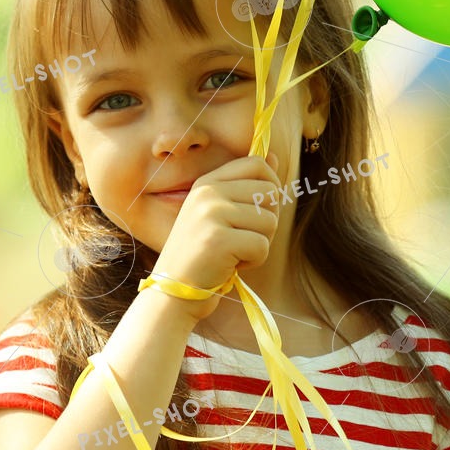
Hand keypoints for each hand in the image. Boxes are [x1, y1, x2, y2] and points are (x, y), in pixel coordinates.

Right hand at [149, 152, 282, 322]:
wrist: (174, 291)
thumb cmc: (203, 254)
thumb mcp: (219, 214)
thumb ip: (246, 186)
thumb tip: (275, 158)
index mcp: (208, 183)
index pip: (257, 164)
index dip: (271, 185)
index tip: (260, 209)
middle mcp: (207, 193)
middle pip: (270, 193)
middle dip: (266, 221)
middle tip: (242, 238)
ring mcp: (211, 214)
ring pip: (270, 221)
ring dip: (259, 244)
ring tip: (232, 253)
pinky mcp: (217, 239)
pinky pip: (262, 246)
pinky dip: (253, 261)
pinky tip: (230, 265)